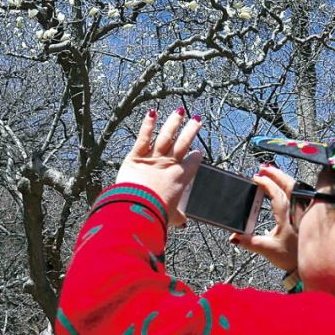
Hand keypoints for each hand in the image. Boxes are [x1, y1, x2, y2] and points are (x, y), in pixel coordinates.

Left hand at [115, 108, 202, 225]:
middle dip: (191, 130)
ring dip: (173, 123)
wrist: (138, 209)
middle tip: (197, 119)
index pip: (192, 163)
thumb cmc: (155, 214)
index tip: (198, 152)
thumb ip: (177, 216)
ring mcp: (153, 158)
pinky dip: (147, 125)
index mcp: (180, 178)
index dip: (196, 157)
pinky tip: (152, 113)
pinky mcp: (136, 156)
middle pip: (183, 143)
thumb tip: (183, 223)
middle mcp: (169, 165)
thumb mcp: (170, 216)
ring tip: (180, 111)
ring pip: (166, 136)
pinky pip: (143, 138)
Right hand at [229, 164, 298, 271]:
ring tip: (271, 172)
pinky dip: (290, 186)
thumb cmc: (289, 257)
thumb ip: (249, 242)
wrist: (305, 265)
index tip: (256, 178)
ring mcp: (303, 211)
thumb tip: (233, 237)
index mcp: (287, 217)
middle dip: (276, 174)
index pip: (277, 194)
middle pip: (289, 185)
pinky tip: (283, 185)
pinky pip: (299, 193)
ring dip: (283, 178)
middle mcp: (297, 211)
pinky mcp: (305, 214)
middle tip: (262, 168)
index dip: (267, 184)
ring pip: (295, 188)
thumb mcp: (267, 249)